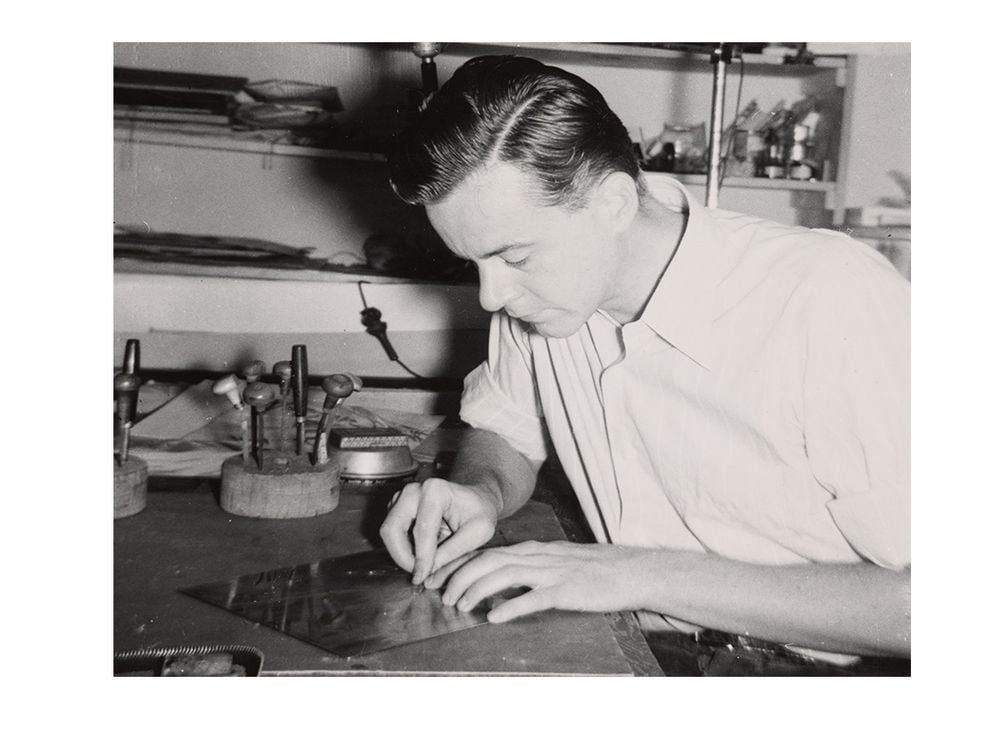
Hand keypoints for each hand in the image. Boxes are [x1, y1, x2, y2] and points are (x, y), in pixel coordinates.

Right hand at [379, 477, 499, 584]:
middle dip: (403, 557)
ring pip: (388, 532)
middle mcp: (413, 490)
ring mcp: (402, 497)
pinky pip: (391, 532)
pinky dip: (401, 547)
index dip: (421, 558)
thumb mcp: (479, 532)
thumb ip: (454, 551)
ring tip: (421, 565)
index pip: (422, 530)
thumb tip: (428, 573)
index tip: (422, 577)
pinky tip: (419, 554)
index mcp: (435, 491)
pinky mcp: (396, 507)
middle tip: (418, 574)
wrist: (475, 499)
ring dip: (401, 553)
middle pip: (393, 529)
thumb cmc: (479, 513)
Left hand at [426, 540, 650, 622]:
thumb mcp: (558, 561)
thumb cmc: (597, 570)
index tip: (441, 577)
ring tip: (461, 605)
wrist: (633, 571)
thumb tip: (502, 578)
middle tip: (443, 595)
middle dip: (461, 576)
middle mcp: (540, 556)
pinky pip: (534, 597)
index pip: (490, 551)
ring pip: (506, 574)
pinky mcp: (568, 590)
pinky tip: (494, 616)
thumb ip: (532, 567)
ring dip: (478, 590)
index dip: (462, 564)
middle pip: (491, 559)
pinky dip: (511, 606)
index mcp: (536, 550)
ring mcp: (554, 572)